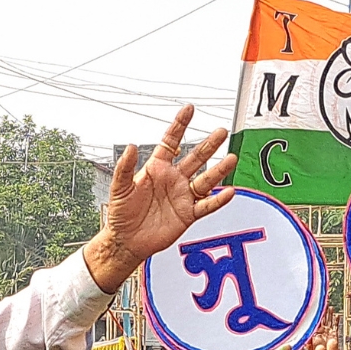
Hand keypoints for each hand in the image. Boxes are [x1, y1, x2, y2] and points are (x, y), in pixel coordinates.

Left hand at [83, 106, 236, 289]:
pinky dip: (217, 200)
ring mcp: (182, 196)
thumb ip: (124, 168)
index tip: (189, 109)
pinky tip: (228, 192)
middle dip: (209, 144)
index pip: (171, 141)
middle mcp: (173, 179)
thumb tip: (129, 147)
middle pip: (196, 157)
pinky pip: (206, 205)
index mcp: (157, 168)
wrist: (126, 240)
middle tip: (222, 131)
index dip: (180, 125)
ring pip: (205, 179)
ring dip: (219, 169)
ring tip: (231, 158)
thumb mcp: (119, 188)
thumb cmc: (121, 214)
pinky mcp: (188, 214)